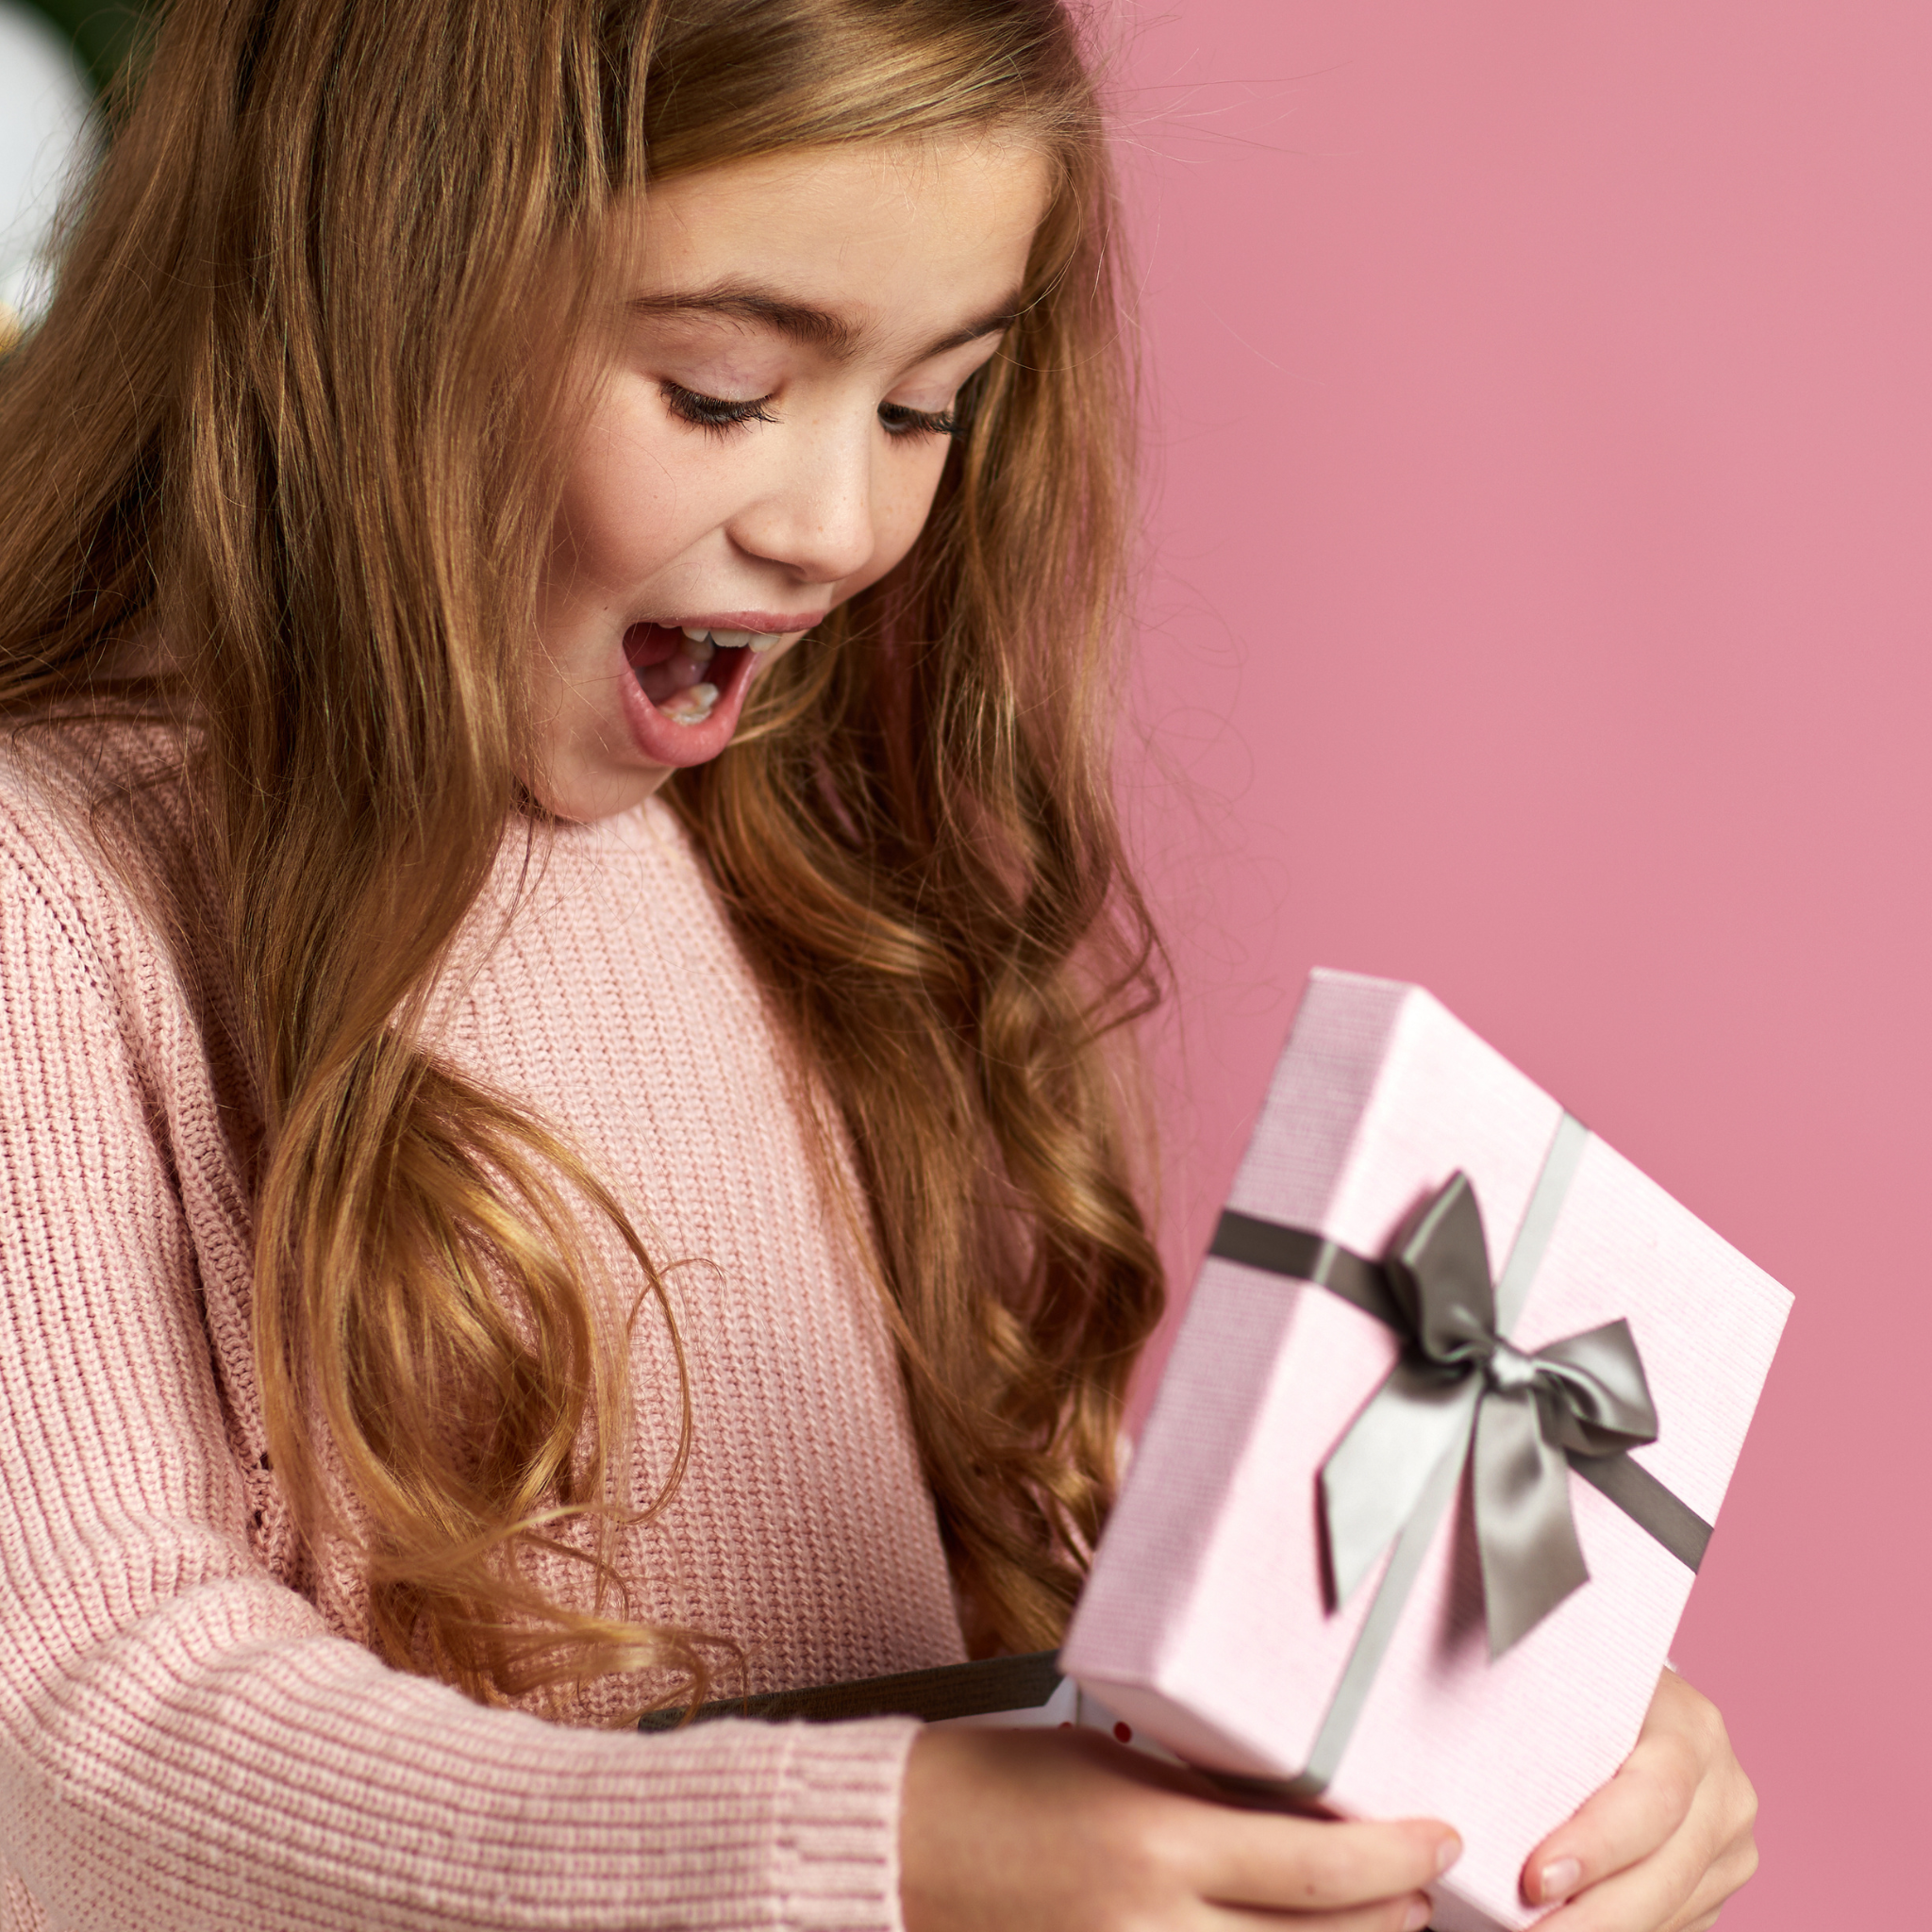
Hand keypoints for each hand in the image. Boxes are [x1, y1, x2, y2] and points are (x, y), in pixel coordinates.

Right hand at [900, 1725, 1459, 1931]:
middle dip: (1393, 1917)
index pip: (1320, 1865)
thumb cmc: (997, 1783)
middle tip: (1418, 1883)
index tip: (1440, 1835)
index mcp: (1153, 1843)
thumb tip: (1308, 1813)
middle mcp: (1152, 1930)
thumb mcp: (1113, 1763)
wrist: (895, 1851)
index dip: (1398, 1856)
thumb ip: (1208, 1797)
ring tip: (1374, 1922)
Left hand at [1521, 1669, 1757, 1930]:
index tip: (1534, 1879)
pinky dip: (1619, 1930)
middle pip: (1663, 1873)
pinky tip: (1566, 1928)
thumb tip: (1464, 1787)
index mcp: (1688, 1728)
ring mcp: (1728, 1844)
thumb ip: (1535, 1725)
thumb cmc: (1581, 1692)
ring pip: (1669, 1910)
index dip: (1596, 1845)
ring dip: (1600, 1931)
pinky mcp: (1717, 1882)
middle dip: (1589, 1916)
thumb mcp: (1566, 1686)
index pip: (1653, 1796)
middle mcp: (1723, 1790)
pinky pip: (1673, 1924)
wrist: (1635, 1704)